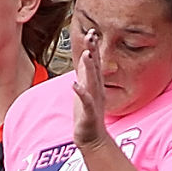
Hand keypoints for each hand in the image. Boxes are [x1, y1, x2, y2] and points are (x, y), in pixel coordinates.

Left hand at [72, 28, 107, 149]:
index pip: (94, 63)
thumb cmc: (87, 115)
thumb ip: (86, 74)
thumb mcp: (86, 90)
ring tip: (86, 54)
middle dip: (93, 51)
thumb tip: (85, 58)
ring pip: (92, 81)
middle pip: (95, 68)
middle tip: (92, 35)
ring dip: (90, 68)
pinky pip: (86, 101)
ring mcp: (94, 101)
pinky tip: (75, 84)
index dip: (93, 48)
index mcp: (95, 85)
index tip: (92, 32)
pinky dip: (81, 93)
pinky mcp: (89, 113)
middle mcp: (96, 90)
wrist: (92, 138)